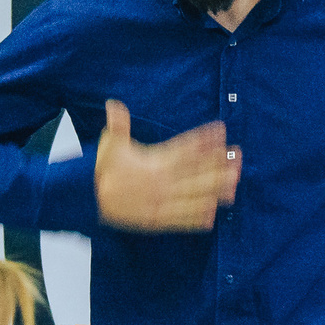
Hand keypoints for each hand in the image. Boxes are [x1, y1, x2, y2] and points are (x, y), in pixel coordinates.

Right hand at [96, 101, 239, 232]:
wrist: (86, 200)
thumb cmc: (101, 170)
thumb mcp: (109, 145)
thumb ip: (117, 125)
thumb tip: (114, 104)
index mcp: (152, 163)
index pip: (183, 148)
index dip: (203, 139)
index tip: (220, 130)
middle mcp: (160, 183)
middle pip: (195, 172)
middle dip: (218, 163)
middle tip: (238, 156)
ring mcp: (160, 203)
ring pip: (193, 196)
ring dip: (215, 189)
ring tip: (234, 183)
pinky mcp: (155, 220)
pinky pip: (180, 219)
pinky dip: (196, 217)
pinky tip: (213, 213)